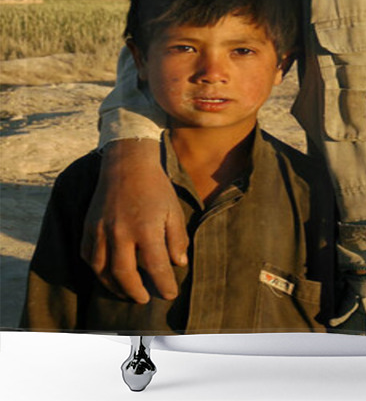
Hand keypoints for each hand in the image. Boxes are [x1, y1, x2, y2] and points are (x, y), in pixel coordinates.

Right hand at [80, 139, 188, 302]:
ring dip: (114, 286)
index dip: (164, 284)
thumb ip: (177, 238)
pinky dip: (98, 270)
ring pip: (102, 270)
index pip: (156, 266)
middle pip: (124, 274)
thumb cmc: (155, 187)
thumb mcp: (174, 210)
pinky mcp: (88, 228)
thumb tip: (178, 264)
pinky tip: (108, 274)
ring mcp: (101, 231)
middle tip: (144, 299)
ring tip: (127, 292)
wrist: (127, 164)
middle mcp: (120, 233)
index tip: (170, 295)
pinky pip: (89, 257)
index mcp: (146, 228)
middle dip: (135, 292)